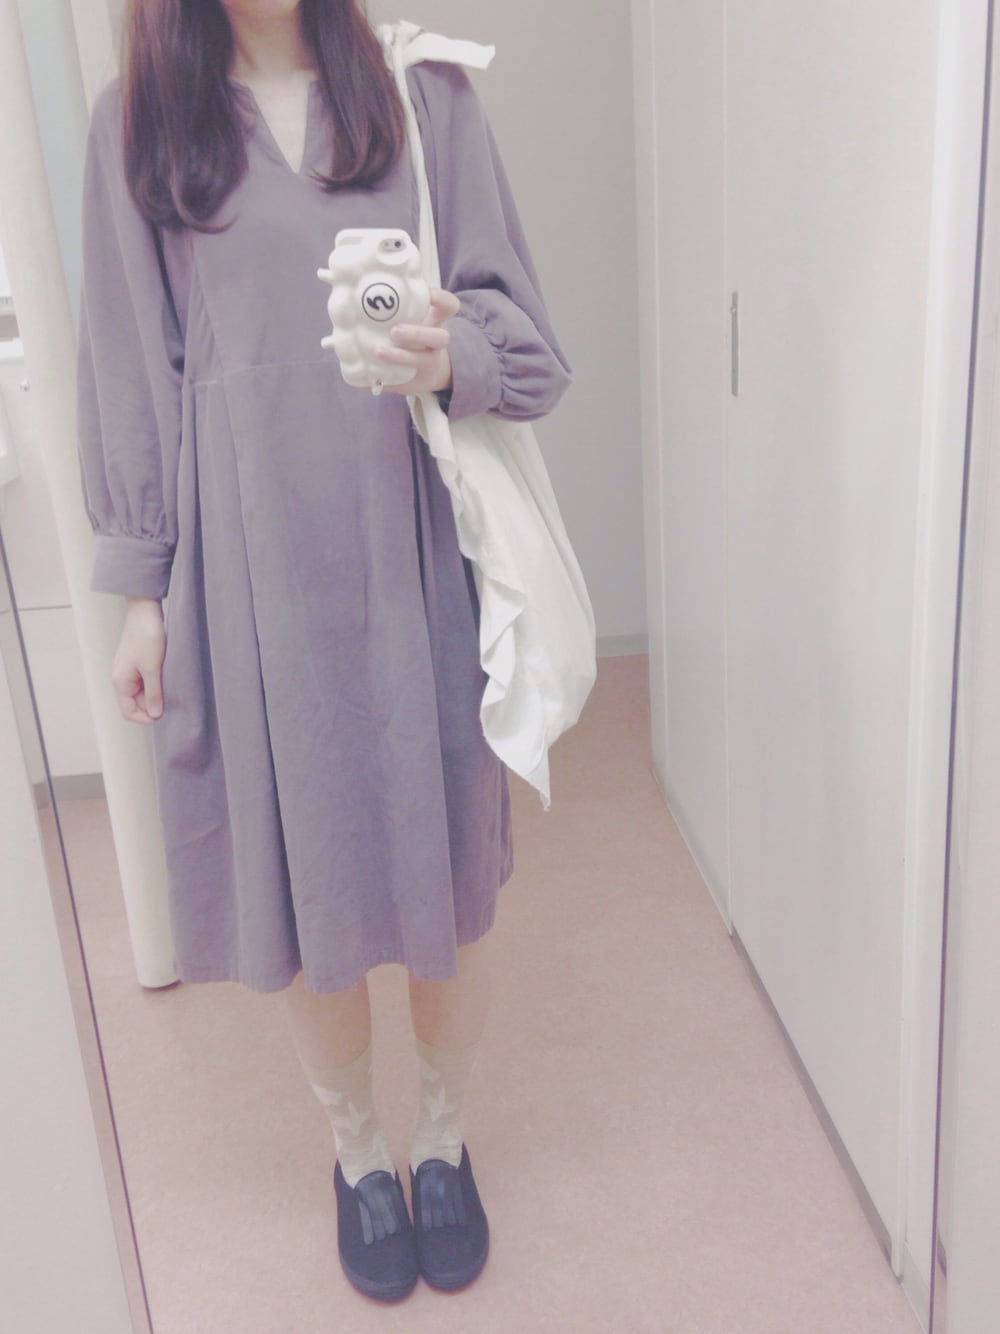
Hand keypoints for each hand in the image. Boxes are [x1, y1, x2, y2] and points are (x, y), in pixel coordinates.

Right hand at [112, 597, 165, 723]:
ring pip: (142, 693)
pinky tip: (167, 679)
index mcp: (120, 682)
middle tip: (172, 702)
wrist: (144, 611)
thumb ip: (153, 693)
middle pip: (136, 703)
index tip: (163, 716)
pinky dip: (156, 684)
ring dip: (155, 694)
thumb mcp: (152, 668)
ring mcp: (129, 671)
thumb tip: (155, 714)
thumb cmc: (146, 637)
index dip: (144, 718)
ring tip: (171, 689)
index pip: (128, 712)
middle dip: (152, 706)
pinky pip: (145, 681)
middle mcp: (121, 678)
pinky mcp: (137, 663)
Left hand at [376, 287, 460, 395]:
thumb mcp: (410, 321)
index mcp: (434, 322)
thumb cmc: (411, 338)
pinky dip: (387, 379)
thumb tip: (350, 297)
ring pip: (423, 360)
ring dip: (400, 356)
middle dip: (417, 333)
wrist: (428, 372)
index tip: (428, 293)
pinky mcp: (418, 382)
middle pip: (440, 337)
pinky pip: (406, 382)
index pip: (448, 307)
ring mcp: (429, 363)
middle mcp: (435, 344)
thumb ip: (394, 310)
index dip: (441, 299)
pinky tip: (370, 376)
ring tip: (378, 352)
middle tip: (394, 331)